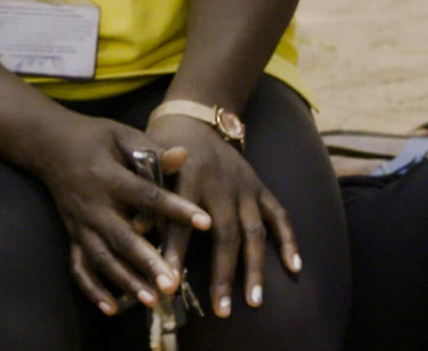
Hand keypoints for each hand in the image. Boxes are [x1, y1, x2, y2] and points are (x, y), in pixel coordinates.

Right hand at [30, 112, 212, 315]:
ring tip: (152, 300)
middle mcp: (92, 206)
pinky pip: (79, 267)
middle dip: (147, 262)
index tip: (205, 222)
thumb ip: (152, 150)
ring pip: (102, 258)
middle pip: (122, 237)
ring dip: (125, 281)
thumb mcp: (123, 135)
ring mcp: (79, 224)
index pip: (147, 195)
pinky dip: (92, 289)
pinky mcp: (72, 236)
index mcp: (108, 177)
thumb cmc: (96, 137)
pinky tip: (111, 308)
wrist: (50, 145)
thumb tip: (185, 154)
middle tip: (173, 282)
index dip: (176, 208)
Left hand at [147, 114, 301, 318]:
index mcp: (190, 177)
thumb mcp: (146, 164)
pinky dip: (288, 240)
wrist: (195, 118)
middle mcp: (222, 184)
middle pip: (225, 234)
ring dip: (255, 268)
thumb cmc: (162, 148)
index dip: (176, 253)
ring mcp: (246, 186)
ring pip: (254, 231)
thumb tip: (133, 230)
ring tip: (254, 300)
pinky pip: (279, 215)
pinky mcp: (260, 187)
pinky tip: (294, 266)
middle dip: (224, 274)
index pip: (183, 221)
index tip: (170, 283)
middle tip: (220, 310)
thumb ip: (145, 195)